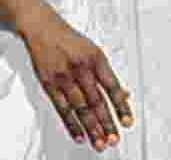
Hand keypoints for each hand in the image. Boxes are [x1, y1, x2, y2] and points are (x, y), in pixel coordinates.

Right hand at [19, 6, 133, 151]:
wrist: (43, 29)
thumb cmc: (71, 41)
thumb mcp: (94, 52)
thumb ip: (107, 75)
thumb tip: (125, 94)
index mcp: (96, 59)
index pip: (112, 87)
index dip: (121, 106)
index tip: (127, 122)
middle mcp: (81, 68)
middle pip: (96, 101)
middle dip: (106, 123)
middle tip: (113, 140)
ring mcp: (64, 77)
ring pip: (80, 108)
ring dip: (91, 128)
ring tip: (98, 143)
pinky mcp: (49, 84)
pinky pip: (62, 108)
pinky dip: (71, 124)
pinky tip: (79, 135)